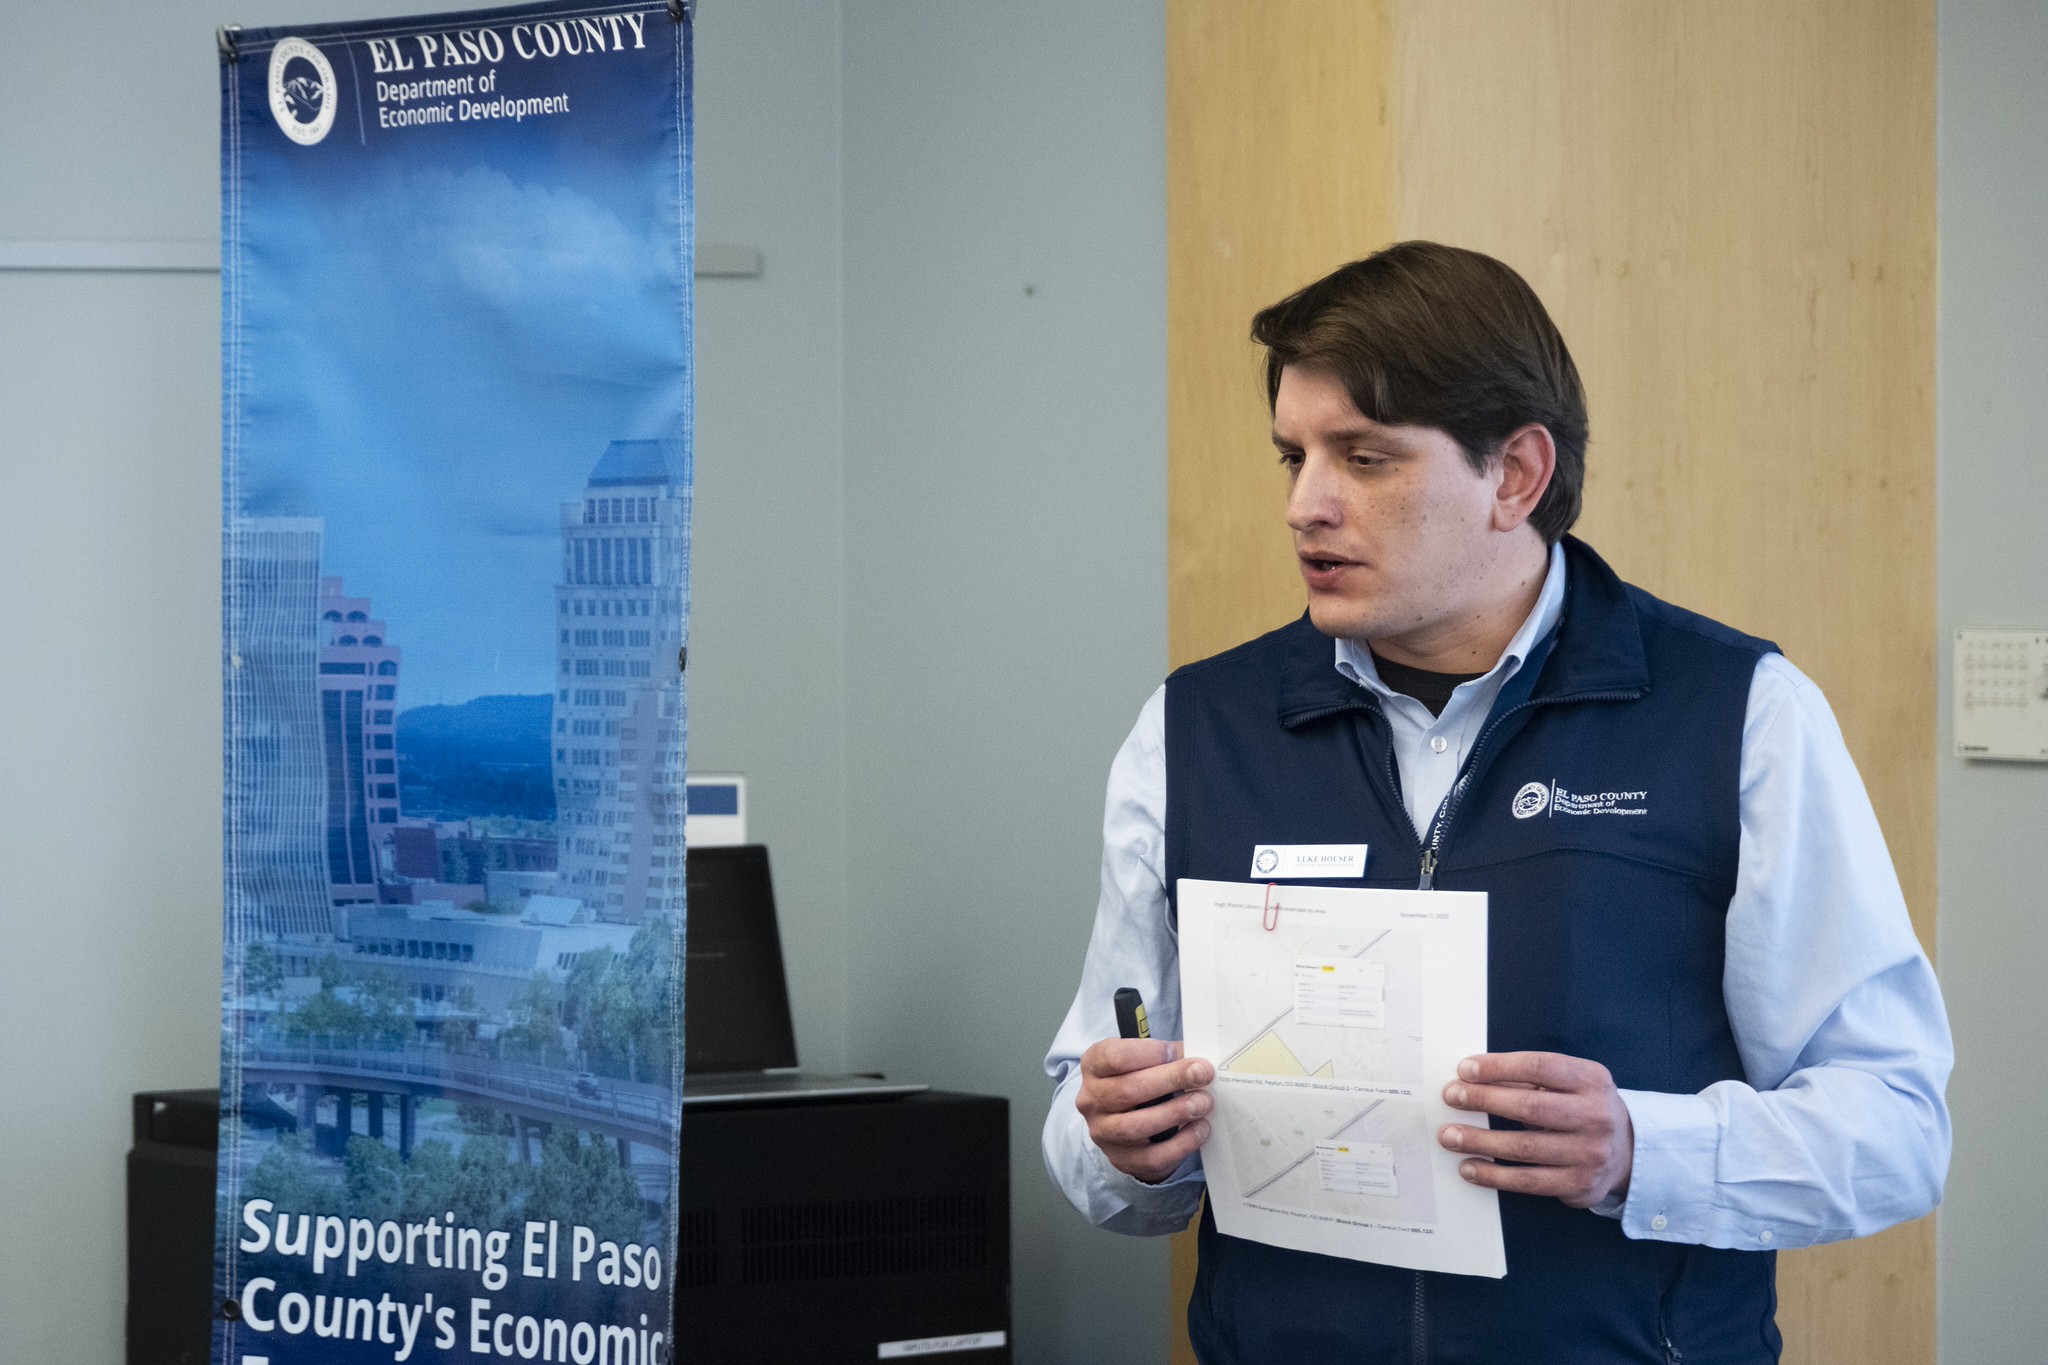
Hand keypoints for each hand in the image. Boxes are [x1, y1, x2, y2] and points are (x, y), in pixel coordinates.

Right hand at [1075, 1038, 1213, 1183]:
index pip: (1113, 1056)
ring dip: (1174, 1113)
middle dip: (1170, 1080)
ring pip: (1135, 1126)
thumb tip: (1200, 1063)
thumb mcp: (1148, 1060)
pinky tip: (1199, 1129)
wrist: (1130, 1122)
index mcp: (1094, 1066)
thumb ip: (1171, 1057)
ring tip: (1202, 1103)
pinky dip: (1180, 1144)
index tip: (1174, 1052)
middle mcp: (1091, 1099)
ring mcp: (1102, 1133)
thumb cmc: (1142, 1080)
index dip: (1147, 1053)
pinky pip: (1151, 1158)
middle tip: (1201, 1074)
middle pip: (1127, 1090)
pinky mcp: (1121, 1159)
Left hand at [1438, 1051, 1633, 1208]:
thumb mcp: (1572, 1083)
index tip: (1465, 1070)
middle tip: (1451, 1097)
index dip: (1499, 1067)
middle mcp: (1596, 1116)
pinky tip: (1469, 1168)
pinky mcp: (1579, 1184)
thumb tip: (1472, 1077)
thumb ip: (1531, 1079)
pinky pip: (1528, 1181)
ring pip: (1524, 1148)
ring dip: (1479, 1141)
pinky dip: (1493, 1175)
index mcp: (1592, 1080)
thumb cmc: (1583, 1108)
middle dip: (1483, 1100)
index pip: (1540, 1067)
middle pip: (1530, 1107)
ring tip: (1449, 1136)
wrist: (1627, 1151)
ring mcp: (1590, 1154)